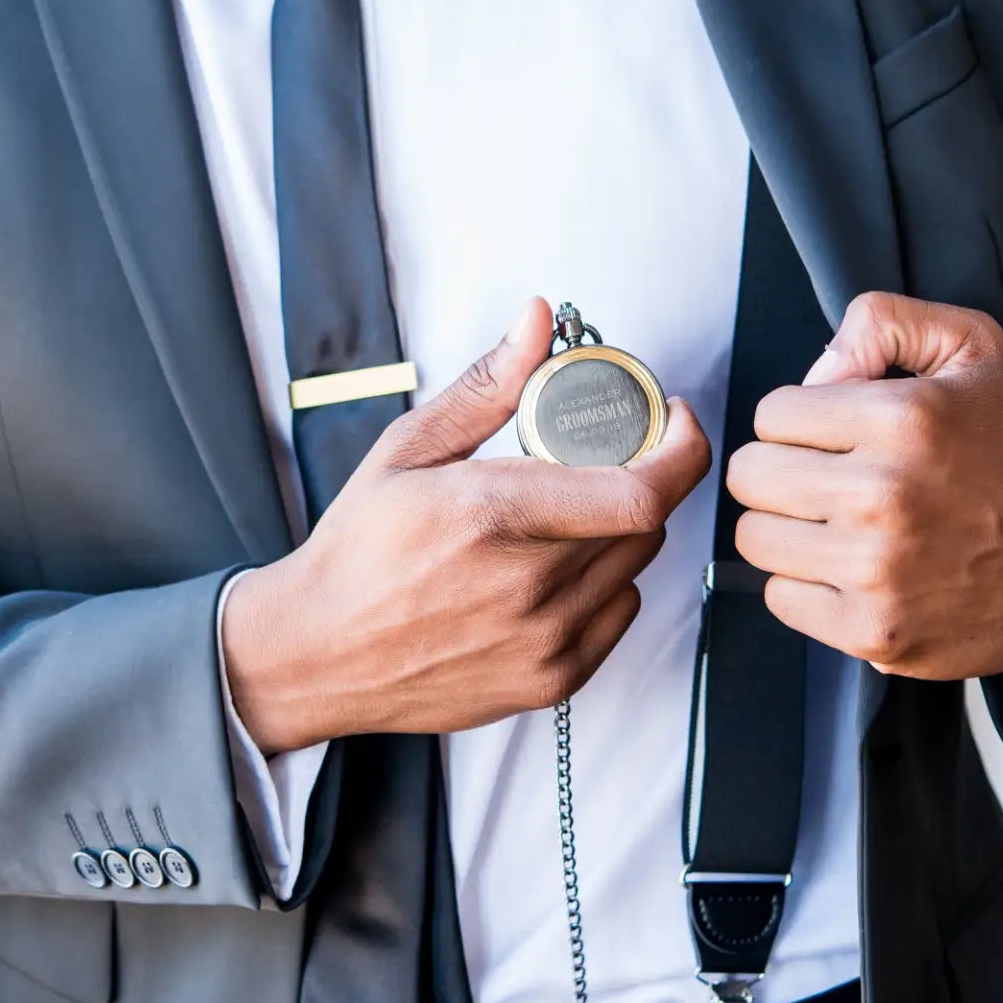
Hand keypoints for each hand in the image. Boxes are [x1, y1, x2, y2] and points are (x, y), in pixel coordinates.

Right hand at [225, 298, 710, 753]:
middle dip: (634, 478)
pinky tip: (554, 573)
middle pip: (645, 521)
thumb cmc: (358, 553)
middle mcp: (532, 588)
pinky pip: (620, 615)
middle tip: (594, 464)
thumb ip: (486, 387)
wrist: (320, 655)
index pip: (642, 490)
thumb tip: (536, 322)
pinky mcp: (552, 680)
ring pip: (636, 568)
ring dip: (618, 531)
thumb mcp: (407, 451)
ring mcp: (546, 642)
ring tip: (563, 520)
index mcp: (497, 517)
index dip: (682, 449)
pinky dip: (605, 585)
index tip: (673, 420)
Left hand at [726, 292, 1002, 679]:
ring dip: (787, 529)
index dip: (797, 420)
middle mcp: (884, 496)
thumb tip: (815, 369)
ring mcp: (876, 570)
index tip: (830, 434)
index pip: (771, 414)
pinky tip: (848, 569)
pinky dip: (805, 585)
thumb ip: (882, 325)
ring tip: (837, 523)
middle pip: (749, 477)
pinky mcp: (872, 631)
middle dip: (780, 471)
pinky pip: (779, 598)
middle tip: (825, 478)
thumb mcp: (970, 349)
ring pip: (754, 538)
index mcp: (902, 420)